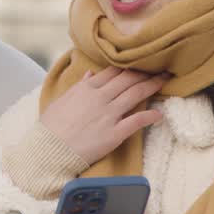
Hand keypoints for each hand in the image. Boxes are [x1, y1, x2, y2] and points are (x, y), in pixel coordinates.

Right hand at [40, 67, 166, 164]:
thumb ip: (79, 86)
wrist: (48, 150)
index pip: (113, 71)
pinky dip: (149, 116)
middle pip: (128, 79)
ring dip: (152, 86)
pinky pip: (136, 122)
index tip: (141, 63)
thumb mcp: (62, 101)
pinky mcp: (113, 134)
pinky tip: (159, 114)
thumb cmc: (51, 127)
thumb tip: (90, 73)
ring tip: (165, 81)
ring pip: (135, 94)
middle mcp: (100, 98)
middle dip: (146, 72)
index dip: (129, 65)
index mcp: (87, 88)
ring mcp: (108, 115)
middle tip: (161, 67)